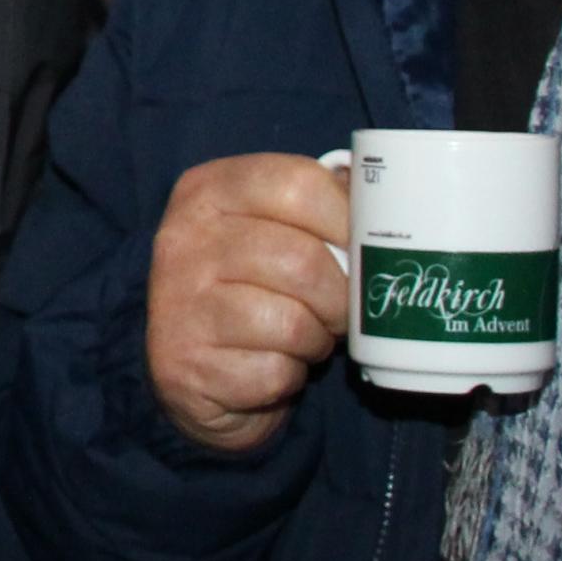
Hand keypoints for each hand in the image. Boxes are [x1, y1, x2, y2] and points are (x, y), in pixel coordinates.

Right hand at [147, 152, 353, 453]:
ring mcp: (179, 304)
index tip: (360, 248)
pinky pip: (272, 372)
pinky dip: (287, 376)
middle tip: (340, 309)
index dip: (346, 219)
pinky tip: (273, 364)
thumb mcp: (267, 227)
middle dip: (339, 296)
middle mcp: (184, 240)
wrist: (189, 364)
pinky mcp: (186, 365)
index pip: (297, 184)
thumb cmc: (247, 286)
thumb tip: (383, 203)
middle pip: (302, 260)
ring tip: (307, 336)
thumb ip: (315, 205)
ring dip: (316, 339)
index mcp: (207, 191)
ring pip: (292, 323)